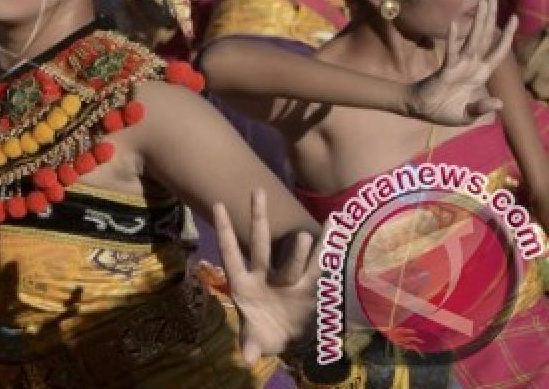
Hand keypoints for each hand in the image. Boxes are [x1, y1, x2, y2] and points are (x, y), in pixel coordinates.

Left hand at [214, 188, 320, 363]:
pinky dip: (327, 248)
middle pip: (260, 244)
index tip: (217, 204)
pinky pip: (319, 265)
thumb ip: (251, 346)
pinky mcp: (309, 285)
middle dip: (258, 220)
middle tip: (257, 192)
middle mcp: (264, 275)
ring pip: (292, 258)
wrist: (286, 337)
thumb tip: (248, 359)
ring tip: (302, 237)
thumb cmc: (263, 334)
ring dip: (297, 249)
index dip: (225, 232)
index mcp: (242, 284)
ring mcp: (287, 277)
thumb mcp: (255, 341)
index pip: (231, 254)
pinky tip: (334, 226)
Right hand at [406, 0, 514, 125]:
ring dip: (478, 20)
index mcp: (481, 74)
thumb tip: (499, 103)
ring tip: (482, 1)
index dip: (507, 36)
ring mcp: (459, 65)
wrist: (421, 111)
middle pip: (486, 37)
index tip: (514, 17)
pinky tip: (453, 24)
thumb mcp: (467, 114)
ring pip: (472, 39)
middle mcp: (472, 65)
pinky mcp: (445, 70)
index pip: (498, 51)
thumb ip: (482, 108)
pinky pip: (450, 53)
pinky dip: (452, 39)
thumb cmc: (445, 111)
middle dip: (491, 17)